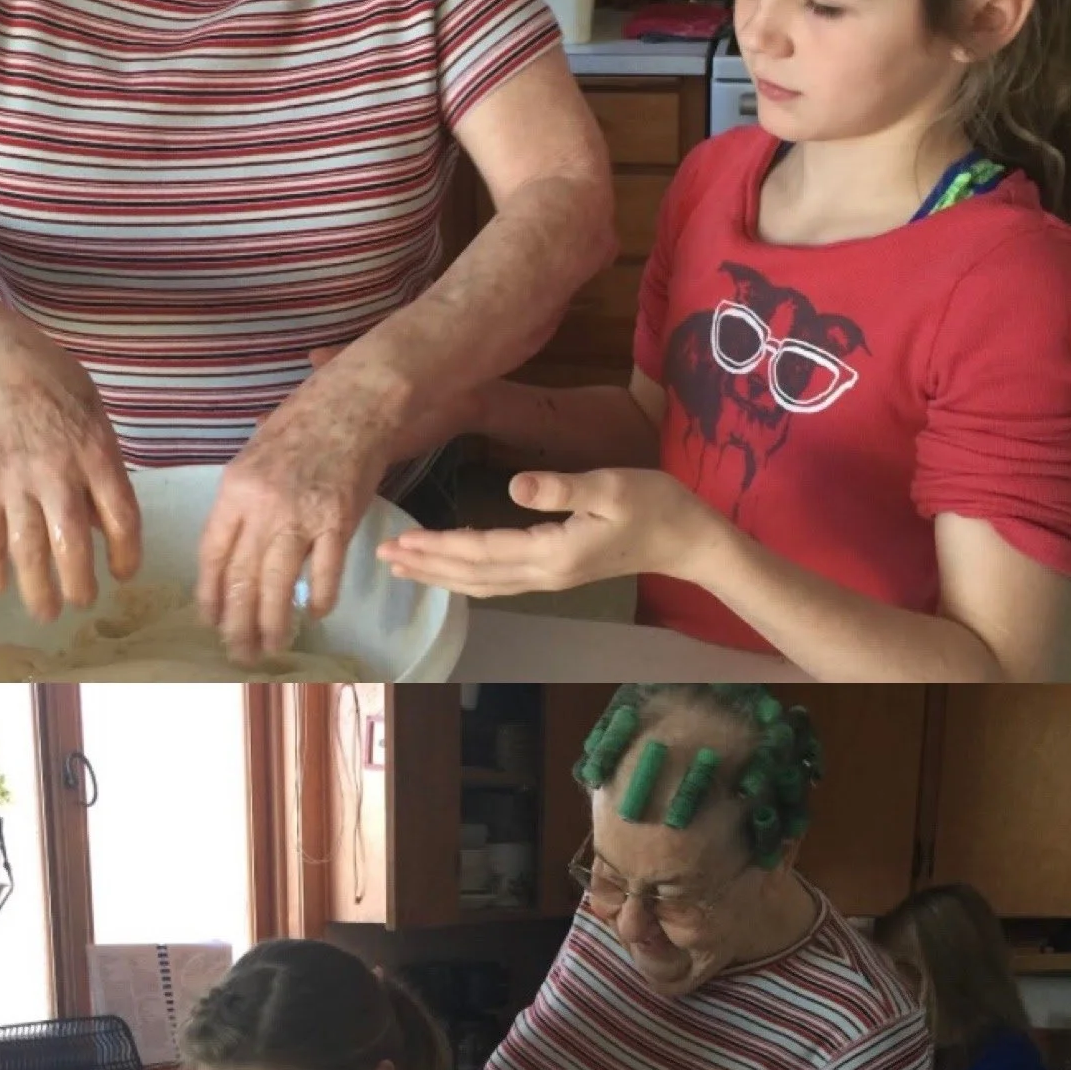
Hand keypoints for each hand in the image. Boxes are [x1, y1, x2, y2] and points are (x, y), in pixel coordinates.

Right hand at [0, 333, 141, 622]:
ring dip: (38, 588)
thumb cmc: (55, 384)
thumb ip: (104, 470)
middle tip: (84, 604)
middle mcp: (58, 472)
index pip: (121, 517)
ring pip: (28, 548)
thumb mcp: (96, 416)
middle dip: (80, 584)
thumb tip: (103, 523)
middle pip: (73, 544)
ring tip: (47, 613)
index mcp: (96, 453)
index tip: (125, 574)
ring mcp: (17, 480)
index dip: (126, 554)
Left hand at [197, 351, 397, 661]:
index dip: (209, 594)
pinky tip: (315, 614)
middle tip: (237, 653)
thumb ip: (241, 501)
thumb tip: (232, 546)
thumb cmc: (304, 422)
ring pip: (277, 584)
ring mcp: (301, 514)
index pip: (212, 555)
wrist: (355, 400)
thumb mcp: (254, 455)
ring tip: (271, 648)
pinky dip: (318, 597)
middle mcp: (262, 506)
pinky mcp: (339, 519)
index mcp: (234, 490)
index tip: (209, 621)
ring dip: (273, 622)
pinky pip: (325, 571)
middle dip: (237, 623)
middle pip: (242, 578)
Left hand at [376, 468, 717, 598]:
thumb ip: (561, 488)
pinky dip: (466, 577)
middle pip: (470, 575)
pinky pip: (497, 582)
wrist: (689, 541)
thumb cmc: (655, 505)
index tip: (399, 540)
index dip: (436, 547)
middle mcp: (542, 574)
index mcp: (550, 553)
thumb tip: (513, 485)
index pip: (479, 552)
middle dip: (425, 566)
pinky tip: (451, 570)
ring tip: (402, 566)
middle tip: (381, 558)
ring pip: (480, 584)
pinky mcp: (554, 574)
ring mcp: (548, 579)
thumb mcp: (611, 486)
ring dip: (439, 575)